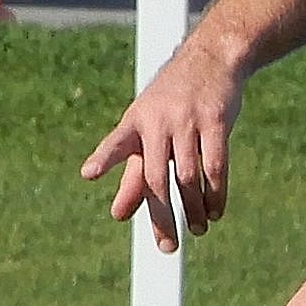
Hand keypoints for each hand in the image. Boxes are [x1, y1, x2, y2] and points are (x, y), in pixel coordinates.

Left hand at [83, 32, 243, 251]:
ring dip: (194, 208)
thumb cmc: (172, 102)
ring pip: (189, 176)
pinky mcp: (216, 121)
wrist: (211, 59)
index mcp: (136, 122)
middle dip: (162, 216)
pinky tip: (216, 211)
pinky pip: (216, 166)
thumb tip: (118, 215)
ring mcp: (188, 120)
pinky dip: (216, 193)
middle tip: (167, 246)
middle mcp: (159, 120)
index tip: (88, 173)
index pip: (117, 142)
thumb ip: (133, 174)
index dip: (104, 157)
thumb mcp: (148, 131)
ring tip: (197, 229)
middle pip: (156, 177)